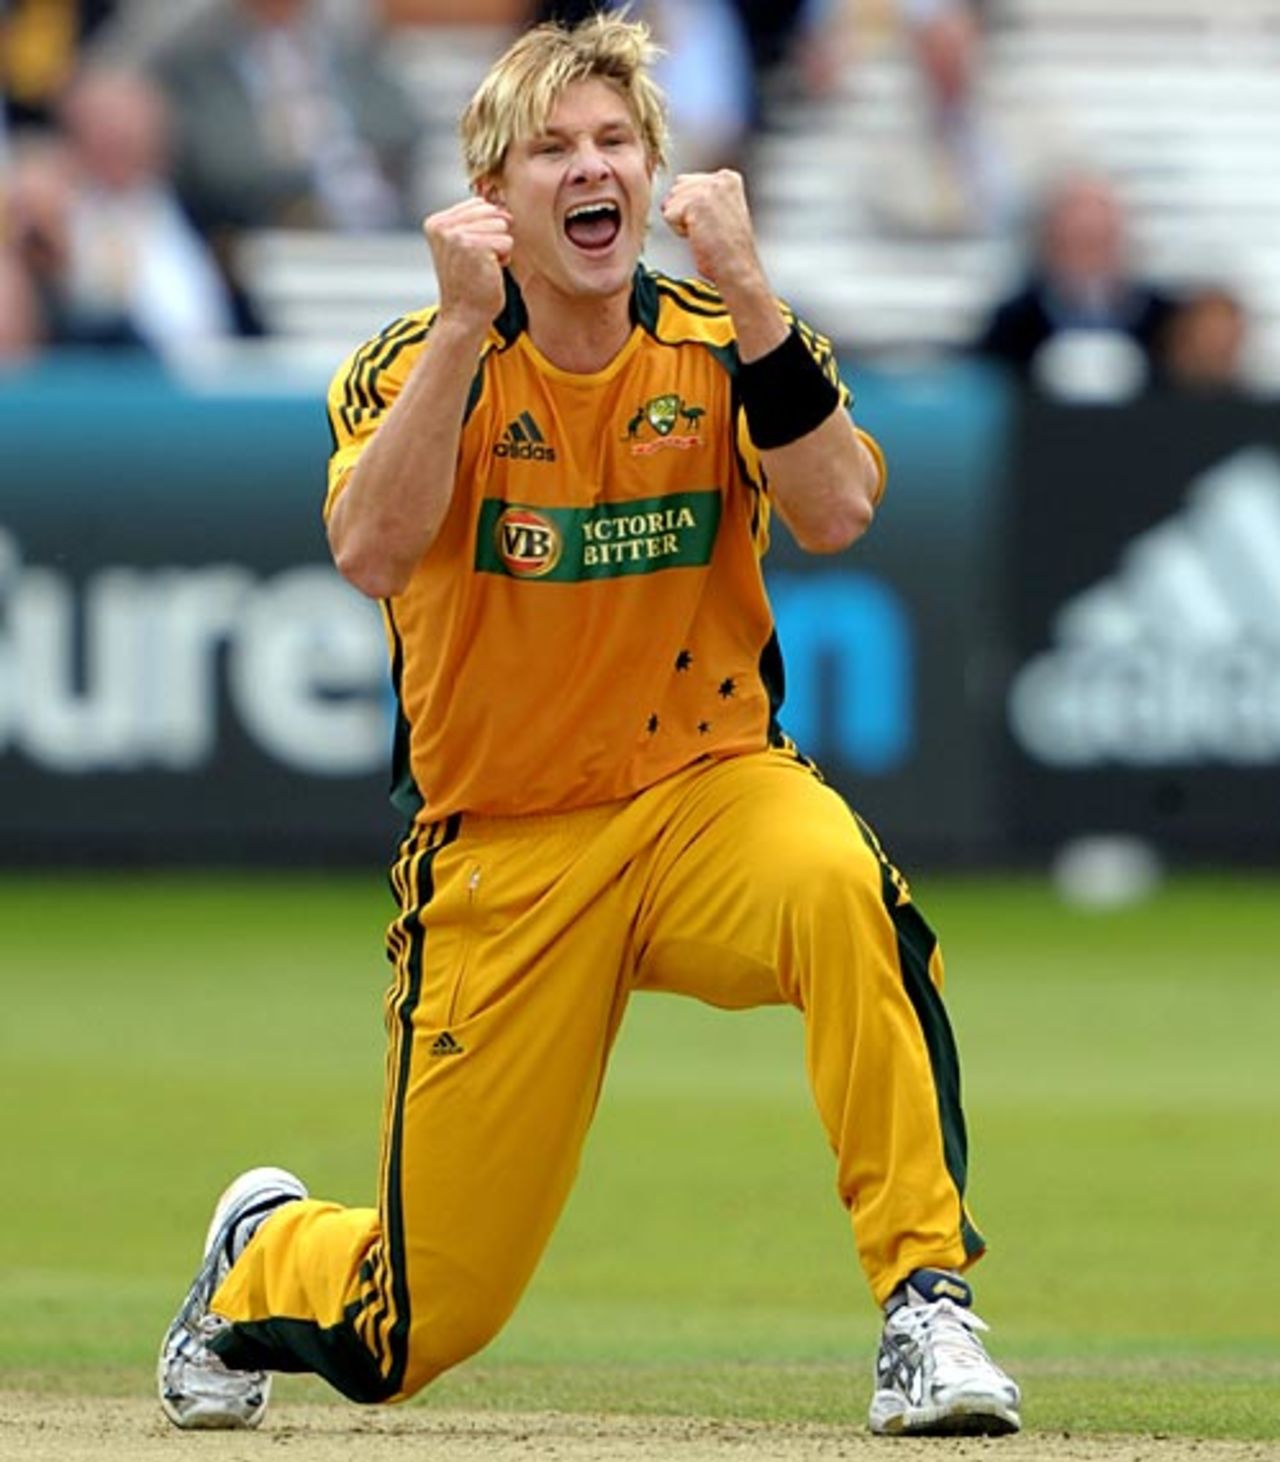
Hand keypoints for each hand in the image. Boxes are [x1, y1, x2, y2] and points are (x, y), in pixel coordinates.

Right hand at [423, 198, 512, 327]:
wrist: (464, 315)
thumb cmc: (469, 282)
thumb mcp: (463, 244)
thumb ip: (474, 221)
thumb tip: (504, 208)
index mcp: (436, 222)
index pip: (478, 204)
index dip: (486, 228)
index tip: (472, 253)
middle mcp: (442, 225)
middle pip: (491, 211)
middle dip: (494, 236)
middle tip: (478, 261)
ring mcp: (456, 235)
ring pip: (500, 225)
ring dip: (499, 248)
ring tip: (482, 266)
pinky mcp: (473, 246)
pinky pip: (506, 242)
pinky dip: (503, 259)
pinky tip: (488, 272)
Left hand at [660, 170, 765, 295]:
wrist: (736, 267)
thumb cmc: (726, 249)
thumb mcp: (719, 210)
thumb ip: (700, 195)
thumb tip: (668, 199)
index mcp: (728, 177)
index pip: (687, 182)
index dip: (692, 208)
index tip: (713, 223)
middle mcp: (719, 177)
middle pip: (676, 189)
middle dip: (684, 212)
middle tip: (708, 229)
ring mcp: (708, 188)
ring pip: (671, 202)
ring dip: (682, 222)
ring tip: (704, 232)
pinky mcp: (695, 202)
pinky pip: (668, 215)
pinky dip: (679, 231)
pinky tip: (699, 236)